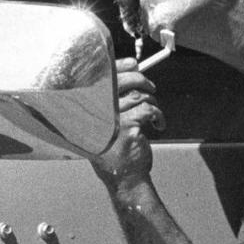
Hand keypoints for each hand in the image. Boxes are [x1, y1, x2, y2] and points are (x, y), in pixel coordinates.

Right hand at [90, 58, 164, 191]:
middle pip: (119, 82)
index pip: (99, 79)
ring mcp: (109, 120)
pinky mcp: (126, 127)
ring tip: (153, 115)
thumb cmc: (116, 150)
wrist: (124, 179)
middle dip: (140, 80)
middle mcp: (93, 113)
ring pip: (138, 96)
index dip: (118, 67)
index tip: (133, 64)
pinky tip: (158, 124)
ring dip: (151, 102)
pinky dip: (158, 115)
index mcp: (85, 110)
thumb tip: (131, 69)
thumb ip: (112, 99)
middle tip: (151, 88)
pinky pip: (148, 109)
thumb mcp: (107, 122)